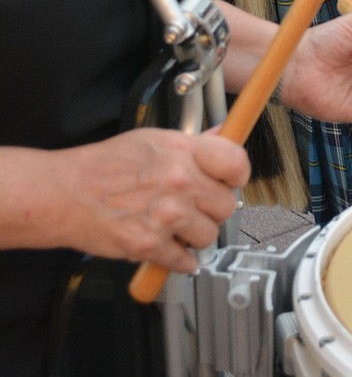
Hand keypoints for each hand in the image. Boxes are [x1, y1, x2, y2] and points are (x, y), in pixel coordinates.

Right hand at [53, 129, 248, 272]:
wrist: (68, 193)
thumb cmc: (105, 164)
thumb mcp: (153, 139)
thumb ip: (192, 143)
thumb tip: (221, 137)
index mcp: (182, 151)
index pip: (237, 163)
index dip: (237, 175)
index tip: (231, 180)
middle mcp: (180, 182)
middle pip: (227, 205)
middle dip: (213, 208)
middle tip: (196, 205)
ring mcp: (167, 216)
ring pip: (209, 235)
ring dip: (196, 235)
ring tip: (176, 224)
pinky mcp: (151, 246)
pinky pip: (186, 261)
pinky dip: (179, 259)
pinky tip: (166, 244)